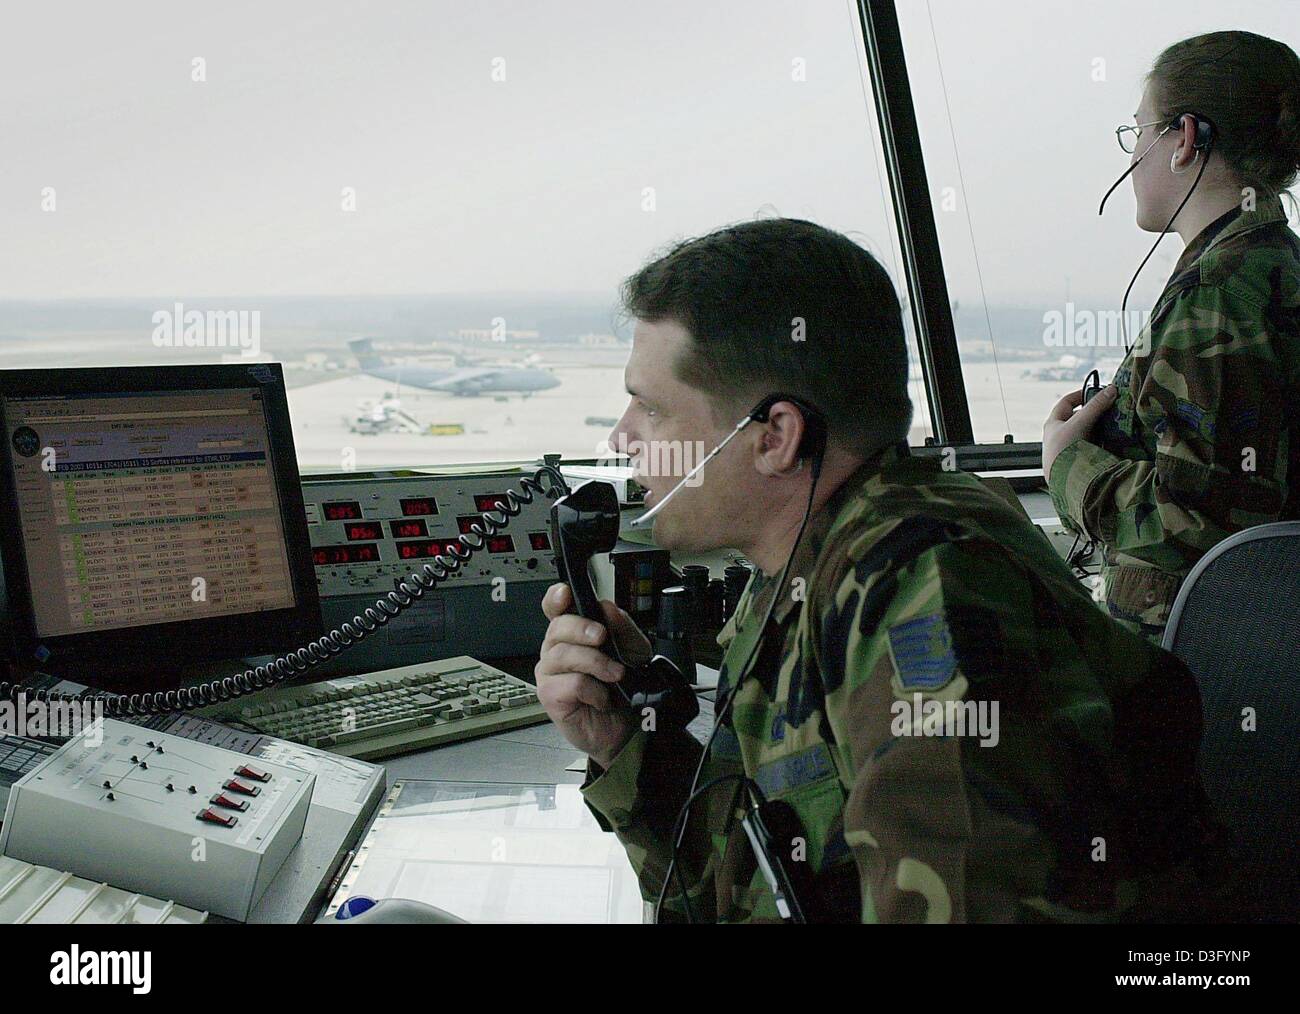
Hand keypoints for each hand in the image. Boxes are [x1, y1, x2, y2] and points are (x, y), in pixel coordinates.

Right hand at [534, 583, 649, 768]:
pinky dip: (593, 689)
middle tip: (602, 637)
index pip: (554, 608)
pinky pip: (569, 684)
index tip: (565, 594)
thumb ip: (622, 627)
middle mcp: (556, 650)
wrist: (628, 725)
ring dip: (595, 662)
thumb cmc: (624, 686)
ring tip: (615, 674)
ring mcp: (550, 673)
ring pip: (562, 654)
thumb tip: (607, 608)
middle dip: (582, 628)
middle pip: (557, 627)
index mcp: (572, 634)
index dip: (555, 598)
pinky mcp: (551, 697)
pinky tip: (602, 697)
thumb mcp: (634, 650)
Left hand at [1042, 384, 1117, 478]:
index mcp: (1054, 424)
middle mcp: (1060, 435)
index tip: (1098, 391)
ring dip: (1102, 428)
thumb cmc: (1063, 450)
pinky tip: (1115, 441)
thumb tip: (1112, 389)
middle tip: (1114, 408)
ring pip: (1088, 433)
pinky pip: (1094, 447)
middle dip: (1096, 412)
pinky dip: (1104, 442)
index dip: (1081, 394)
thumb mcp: (1079, 423)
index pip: (1067, 402)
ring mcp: (1070, 448)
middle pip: (1080, 418)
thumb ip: (1095, 406)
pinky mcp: (1079, 460)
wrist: (1063, 483)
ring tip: (1119, 423)